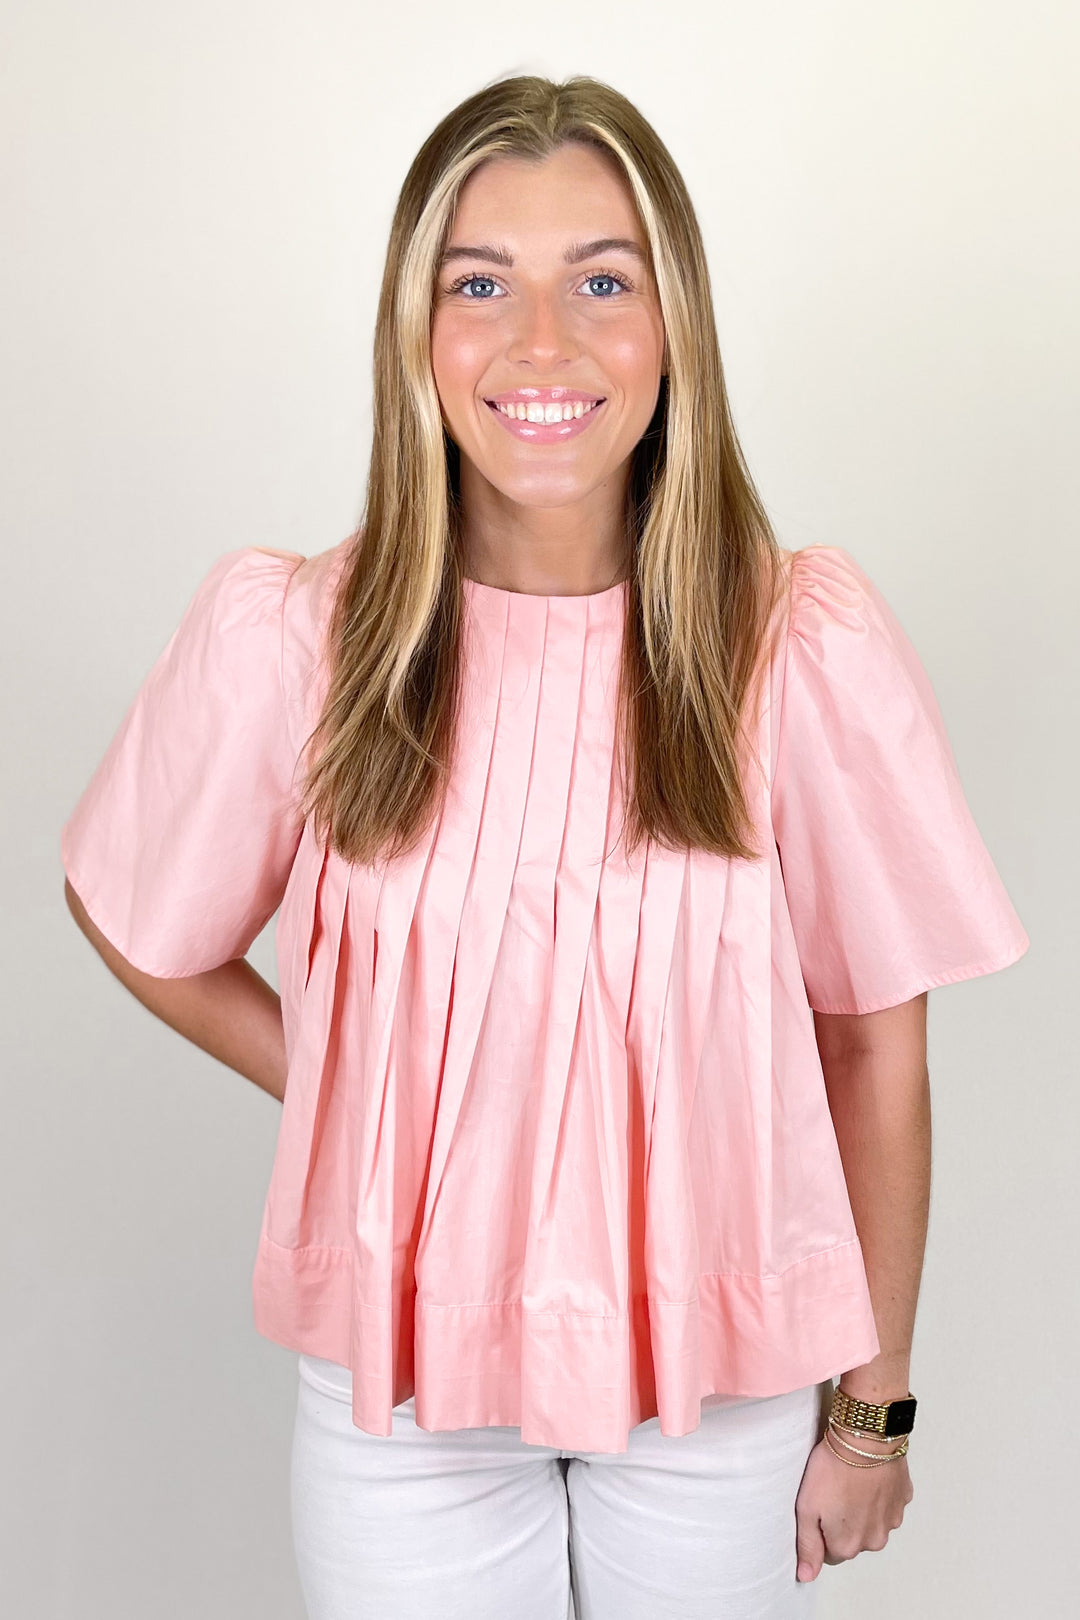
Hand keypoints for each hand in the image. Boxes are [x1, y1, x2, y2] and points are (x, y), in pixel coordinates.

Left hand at [794, 1425, 913, 1581]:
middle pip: (852, 1539)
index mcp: (847, 1546)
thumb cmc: (833, 1468)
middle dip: (842, 1521)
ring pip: (871, 1523)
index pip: (829, 1552)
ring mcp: (891, 1521)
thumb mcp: (807, 1507)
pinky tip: (867, 1476)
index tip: (819, 1506)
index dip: (821, 1528)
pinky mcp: (903, 1499)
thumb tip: (806, 1575)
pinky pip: (887, 1504)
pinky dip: (878, 1494)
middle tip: (833, 1491)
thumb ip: (807, 1546)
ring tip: (850, 1481)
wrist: (865, 1438)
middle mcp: (873, 1541)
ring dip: (862, 1509)